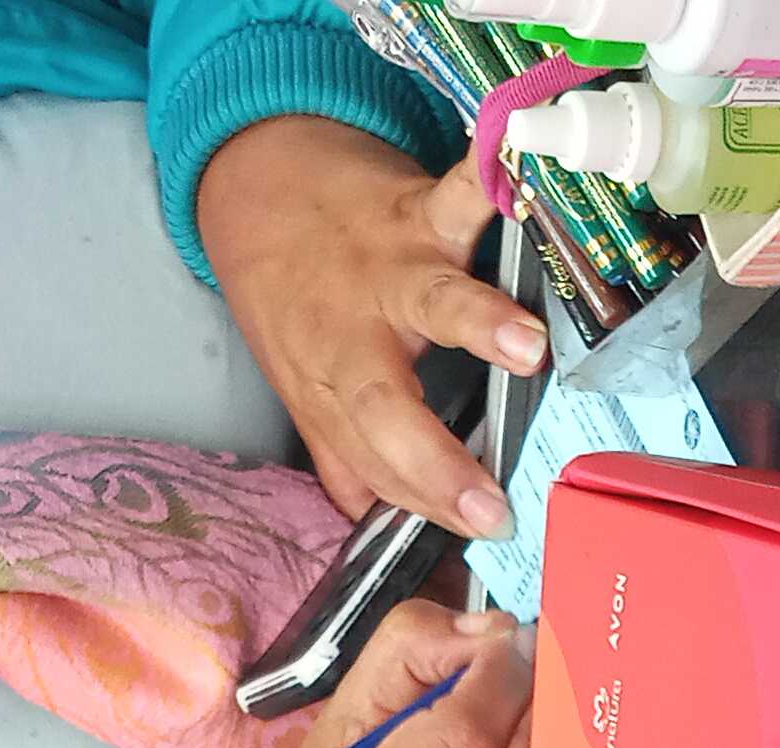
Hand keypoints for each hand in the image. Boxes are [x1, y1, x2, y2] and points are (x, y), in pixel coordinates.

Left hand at [201, 117, 546, 538]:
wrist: (254, 188)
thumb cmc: (292, 296)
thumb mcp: (303, 383)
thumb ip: (344, 455)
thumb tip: (380, 523)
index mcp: (331, 389)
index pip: (373, 465)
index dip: (422, 504)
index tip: (480, 533)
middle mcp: (355, 335)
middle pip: (386, 408)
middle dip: (435, 462)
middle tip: (490, 508)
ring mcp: (388, 271)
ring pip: (431, 302)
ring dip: (478, 324)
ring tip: (525, 352)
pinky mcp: (414, 209)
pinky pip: (455, 194)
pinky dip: (488, 181)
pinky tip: (523, 181)